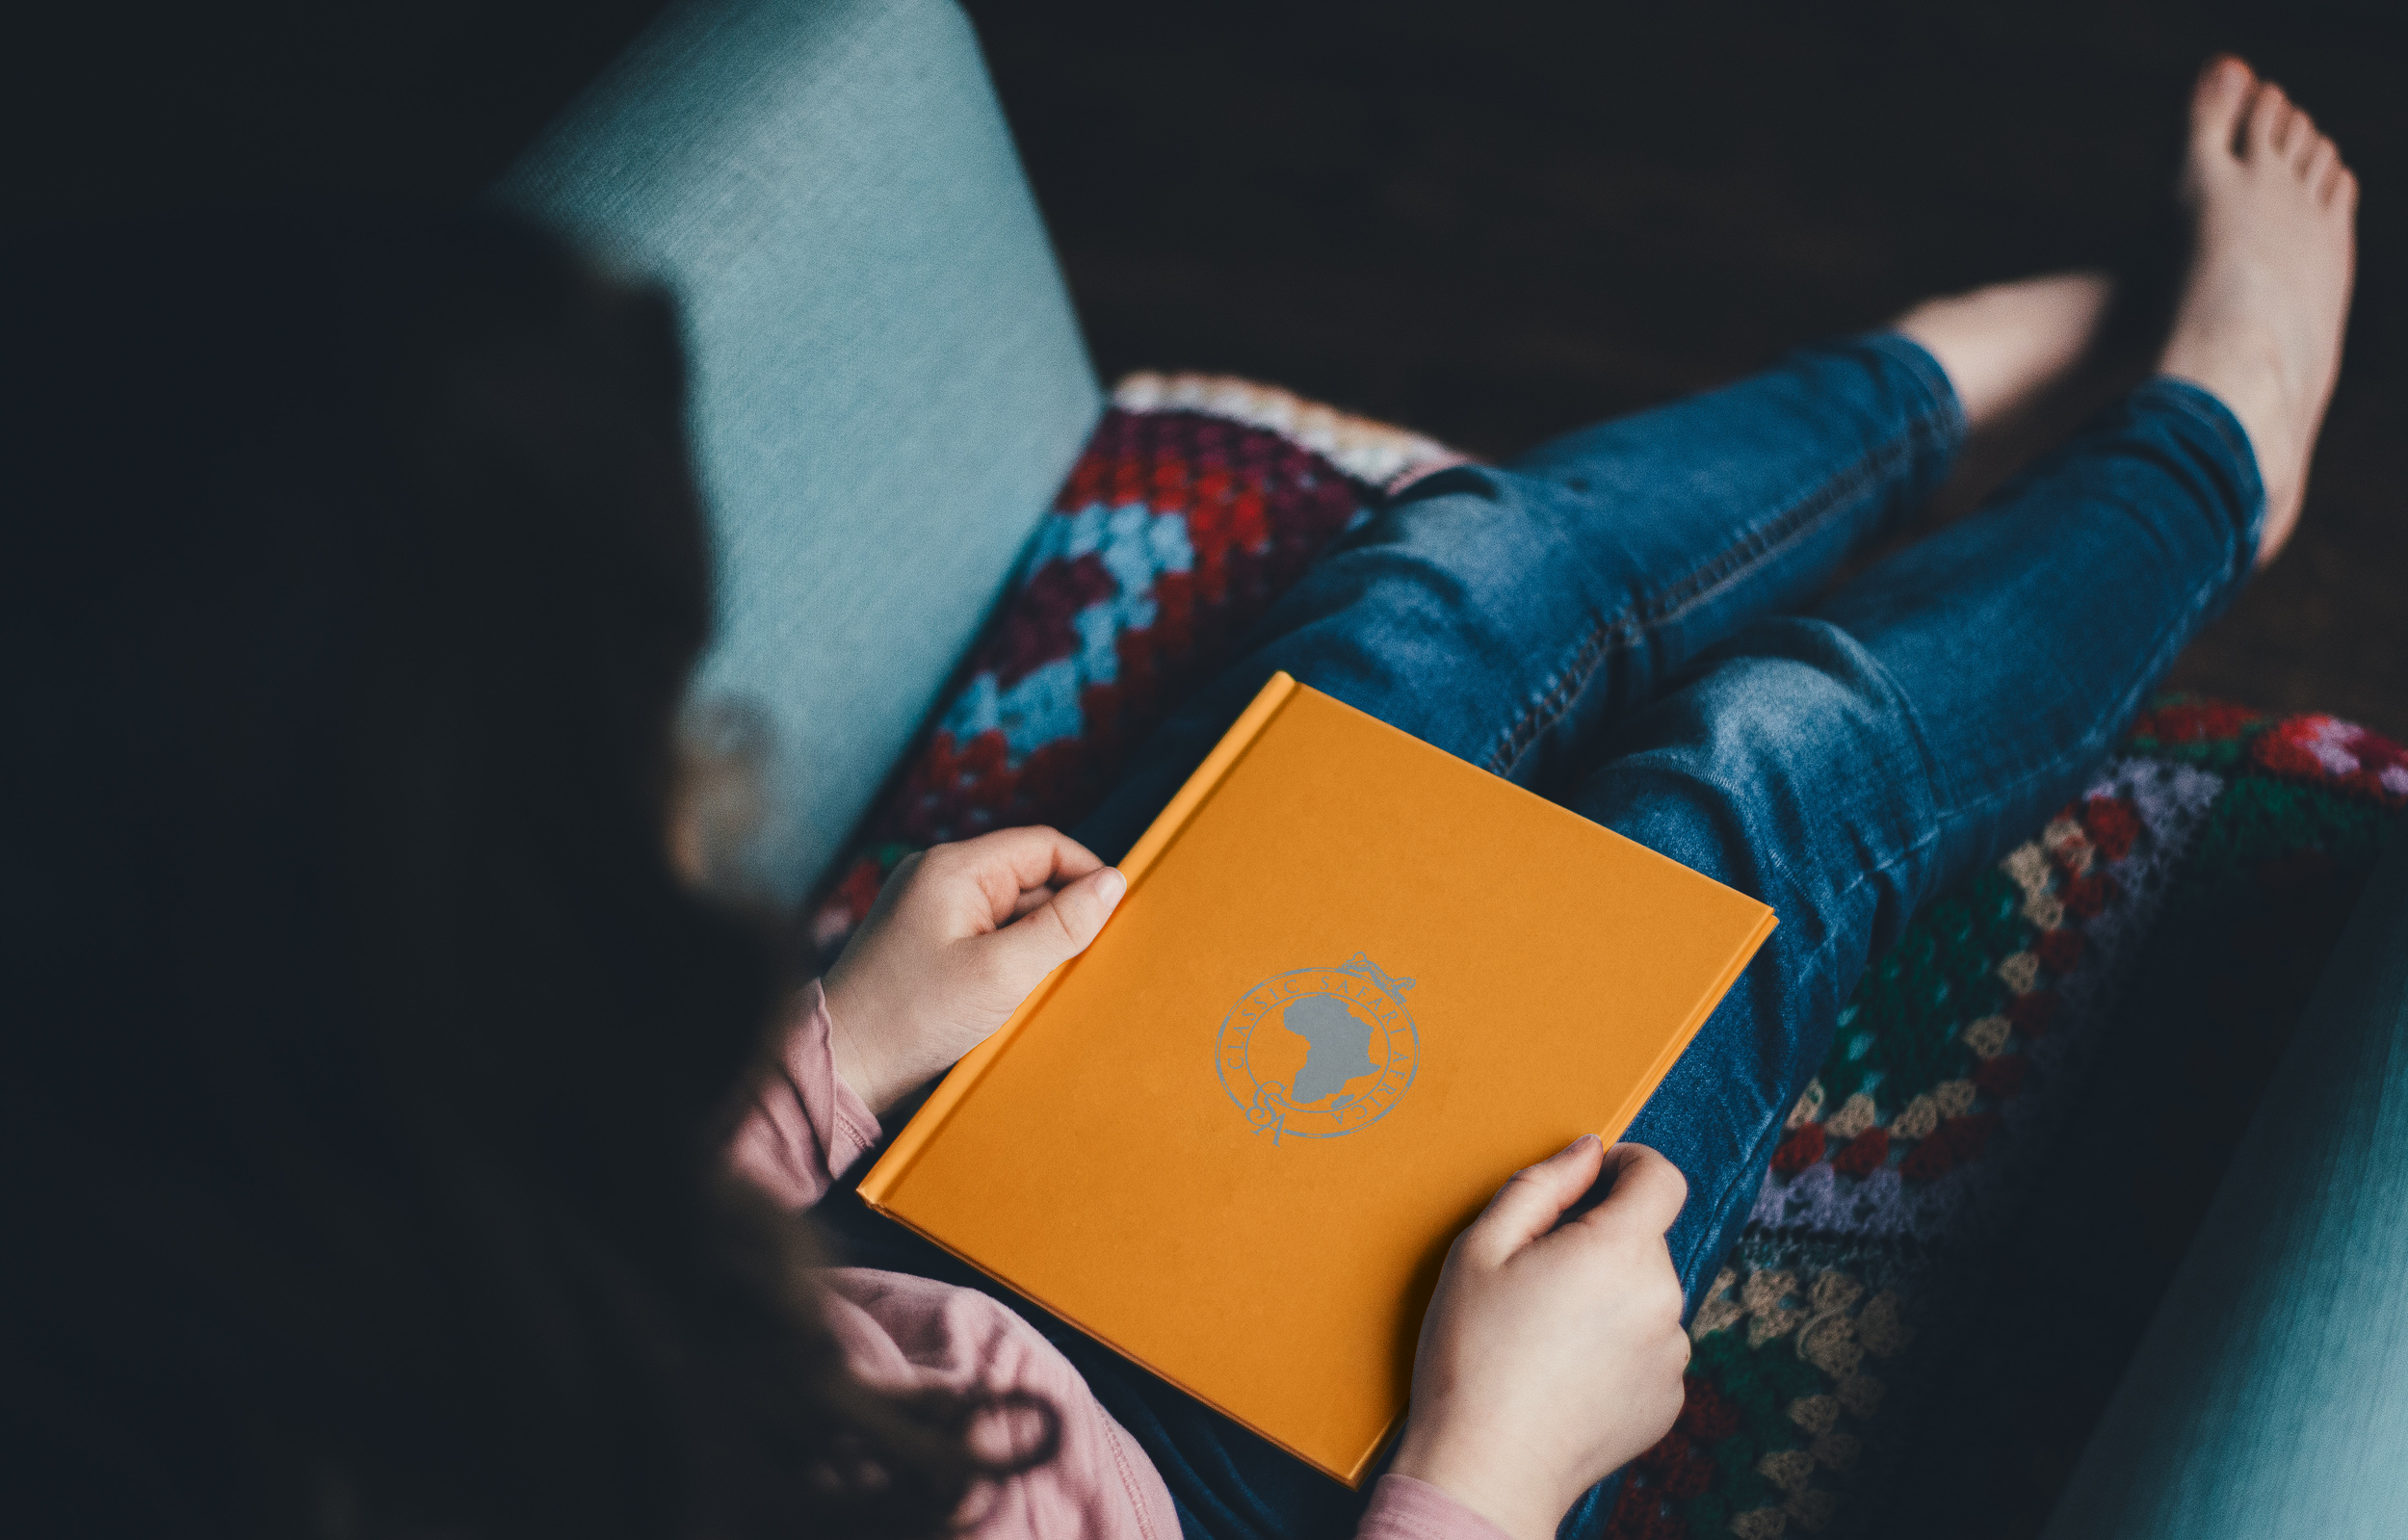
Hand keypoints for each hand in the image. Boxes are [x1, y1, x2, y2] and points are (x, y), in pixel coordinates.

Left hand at [821, 828, 1125, 1114]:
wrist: (844, 1066)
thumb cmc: (913, 1018)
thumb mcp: (1002, 972)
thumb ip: (1063, 924)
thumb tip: (1114, 883)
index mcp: (954, 867)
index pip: (1044, 845)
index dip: (1088, 873)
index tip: (1116, 915)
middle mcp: (939, 877)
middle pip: (1029, 877)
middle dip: (1061, 915)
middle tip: (1079, 964)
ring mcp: (929, 909)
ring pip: (1010, 910)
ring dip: (1036, 942)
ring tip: (1039, 986)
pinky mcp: (927, 942)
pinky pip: (987, 935)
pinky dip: (1010, 959)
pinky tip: (1013, 994)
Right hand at [1389, 1137, 1690, 1539]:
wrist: (1488, 1468)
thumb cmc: (1473, 1356)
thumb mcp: (1480, 1249)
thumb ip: (1540, 1185)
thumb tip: (1586, 1151)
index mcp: (1620, 1252)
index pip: (1661, 1178)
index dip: (1629, 1164)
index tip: (1595, 1177)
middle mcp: (1663, 1300)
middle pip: (1645, 1240)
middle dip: (1600, 1241)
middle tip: (1536, 1275)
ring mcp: (1671, 1355)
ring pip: (1646, 1294)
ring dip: (1610, 1295)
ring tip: (1547, 1333)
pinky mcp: (1668, 1400)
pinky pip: (1648, 1346)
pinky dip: (1616, 1346)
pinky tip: (1565, 1371)